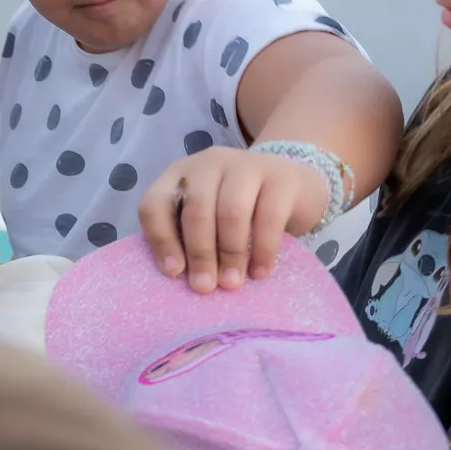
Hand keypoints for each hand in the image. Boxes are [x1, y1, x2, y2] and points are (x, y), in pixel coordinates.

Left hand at [138, 147, 328, 292]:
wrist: (295, 187)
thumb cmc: (241, 210)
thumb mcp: (208, 217)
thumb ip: (190, 236)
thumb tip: (180, 276)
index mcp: (180, 175)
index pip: (156, 203)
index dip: (161, 240)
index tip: (173, 272)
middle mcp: (210, 163)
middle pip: (196, 209)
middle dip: (199, 252)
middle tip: (204, 286)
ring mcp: (247, 165)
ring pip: (231, 211)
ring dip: (229, 253)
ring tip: (232, 282)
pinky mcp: (283, 177)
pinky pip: (269, 217)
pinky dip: (262, 249)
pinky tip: (259, 272)